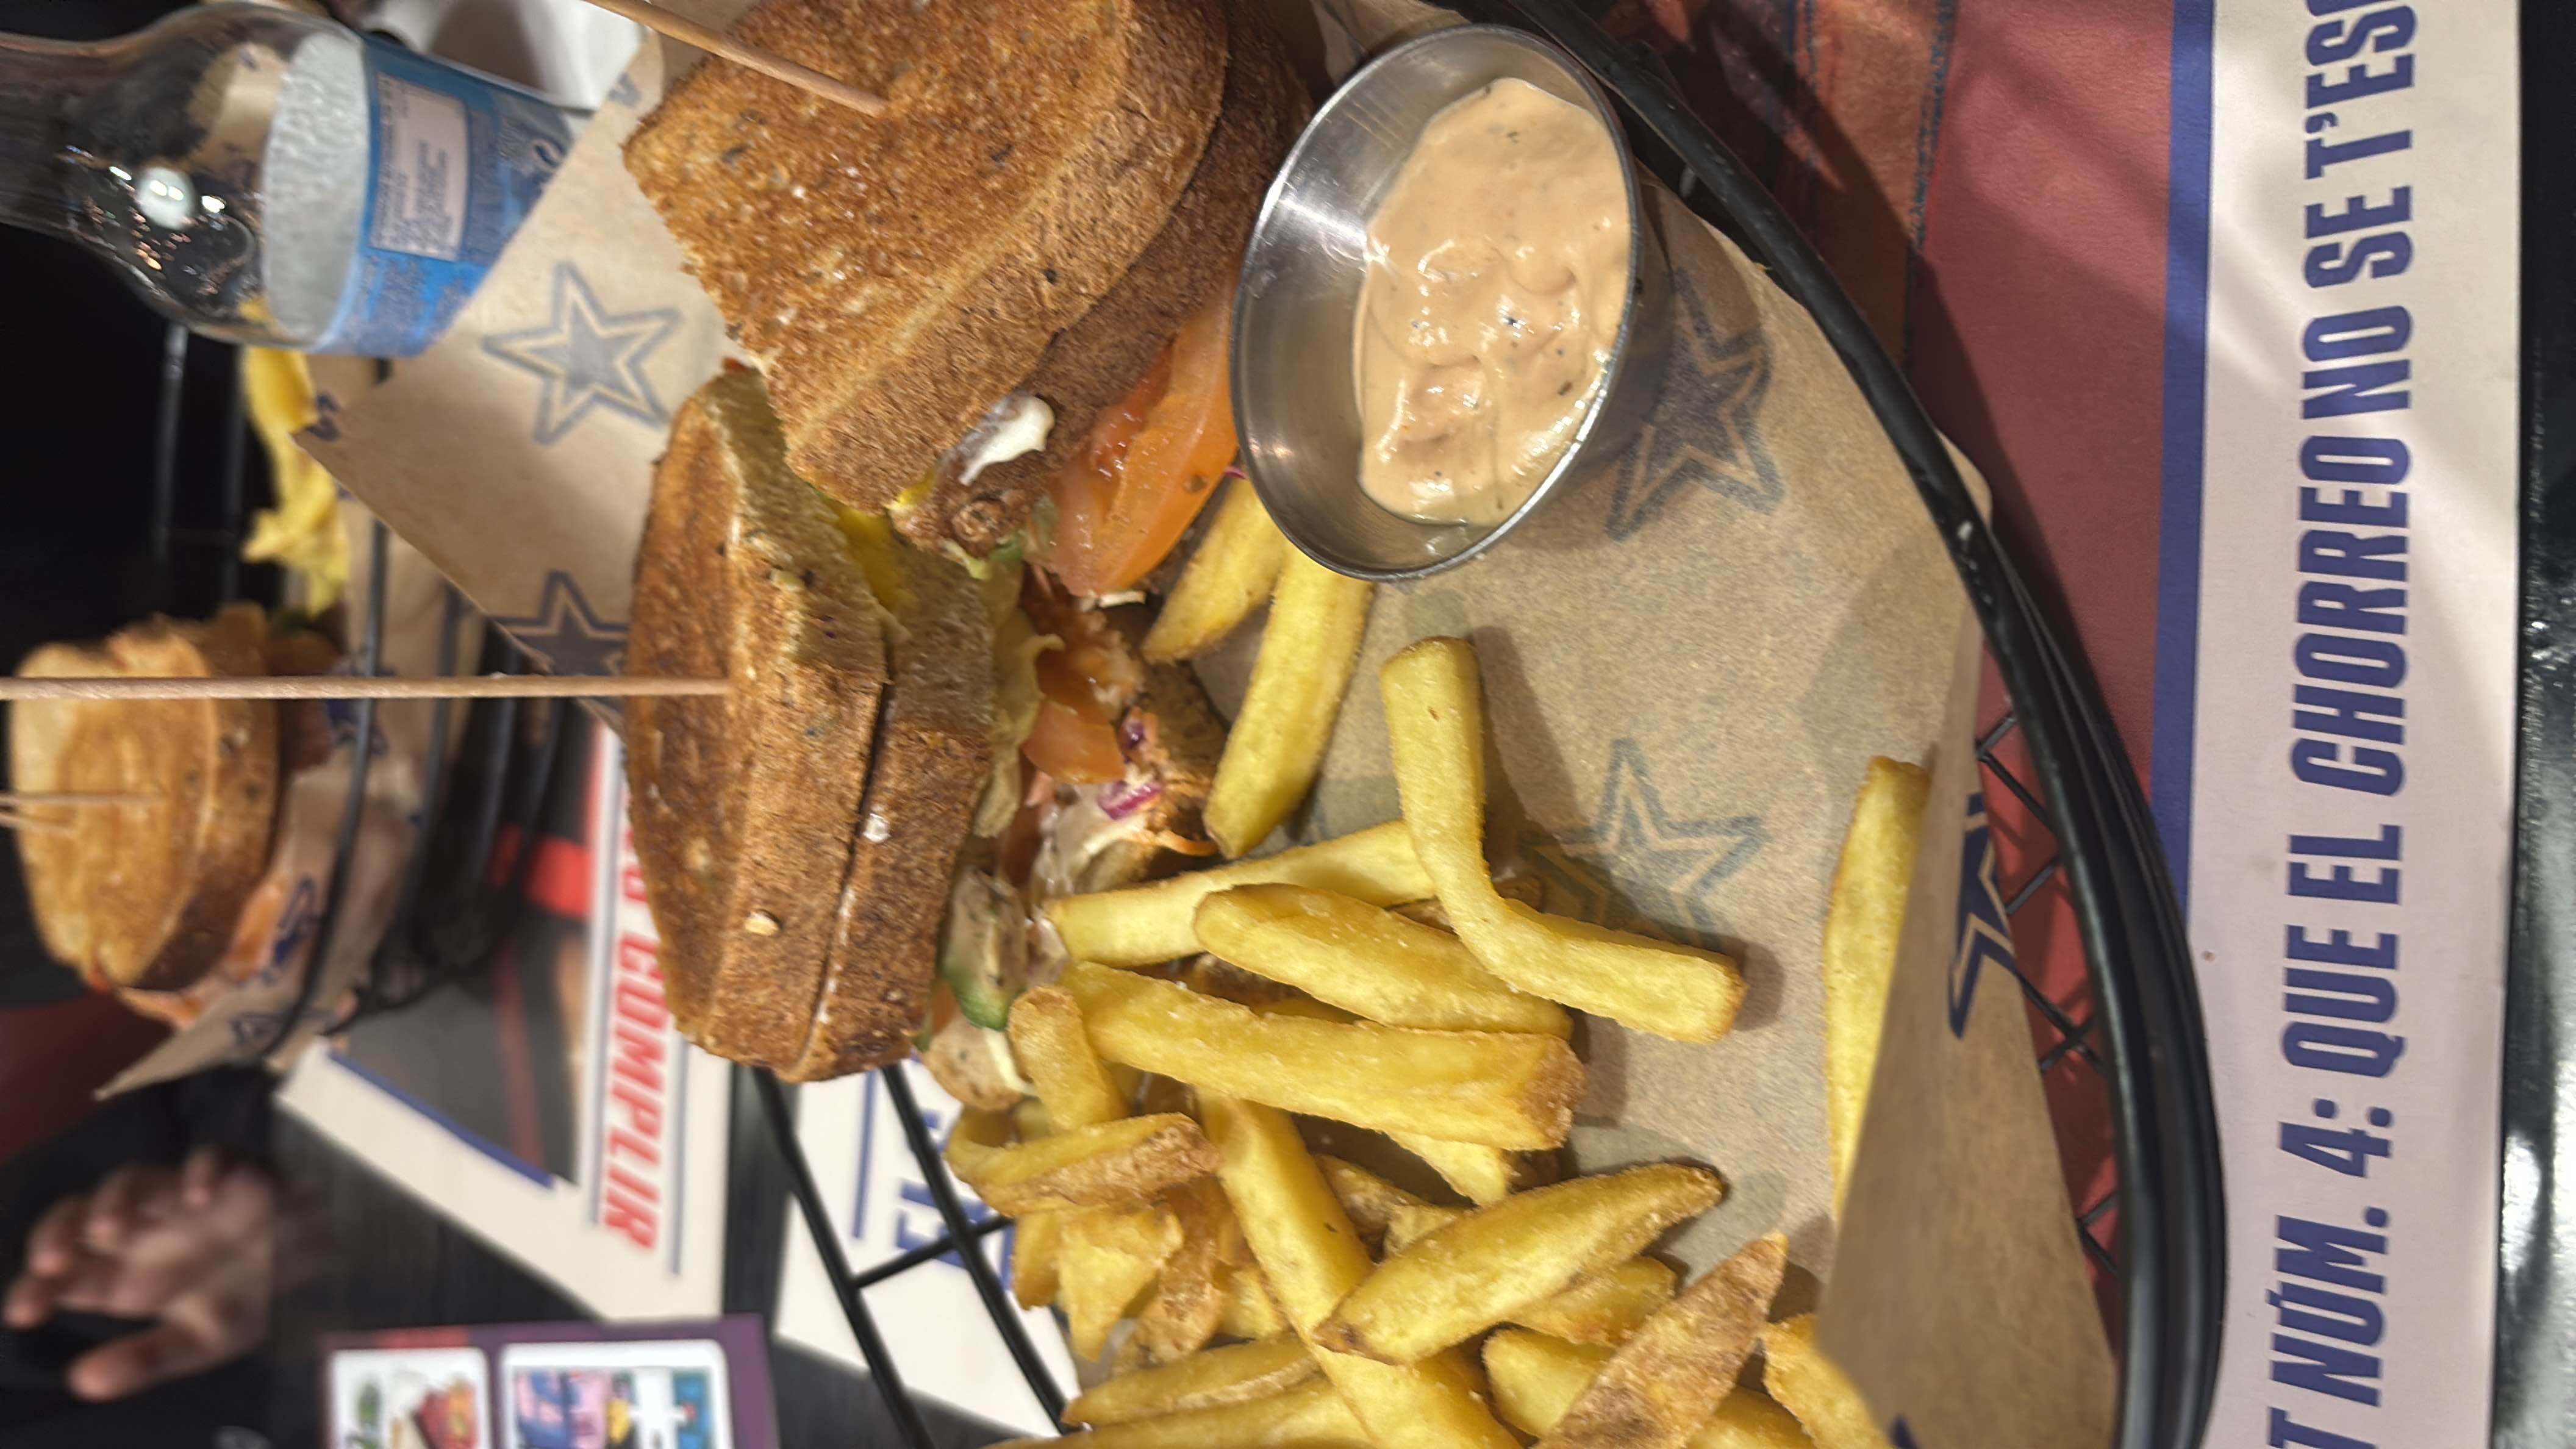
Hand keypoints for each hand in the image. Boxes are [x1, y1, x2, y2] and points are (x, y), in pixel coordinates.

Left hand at [3, 1146, 276, 1399]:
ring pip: (134, 1179)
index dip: (37, 1286)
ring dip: (115, 1200)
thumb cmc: (252, 1295)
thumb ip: (146, 1359)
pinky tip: (201, 1197)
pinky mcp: (233, 1172)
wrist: (323, 1258)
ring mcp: (184, 1197)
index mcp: (126, 1272)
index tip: (24, 1312)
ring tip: (111, 1230)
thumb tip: (81, 1382)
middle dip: (57, 1233)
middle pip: (81, 1215)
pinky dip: (203, 1170)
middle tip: (51, 1263)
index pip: (64, 1272)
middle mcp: (145, 1229)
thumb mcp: (201, 1341)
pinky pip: (212, 1157)